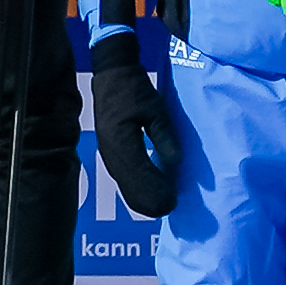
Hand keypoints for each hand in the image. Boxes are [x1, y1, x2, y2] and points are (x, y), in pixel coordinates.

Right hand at [89, 35, 180, 214]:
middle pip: (130, 187)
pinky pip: (123, 179)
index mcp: (121, 141)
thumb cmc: (134, 89)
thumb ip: (164, 135)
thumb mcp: (154, 109)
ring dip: (144, 199)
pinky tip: (149, 194)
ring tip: (163, 206)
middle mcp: (112, 153)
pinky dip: (137, 190)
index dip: (157, 192)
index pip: (140, 175)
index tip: (173, 202)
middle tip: (171, 208)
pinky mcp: (111, 153)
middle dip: (150, 202)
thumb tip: (176, 161)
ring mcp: (109, 154)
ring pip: (125, 186)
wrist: (112, 75)